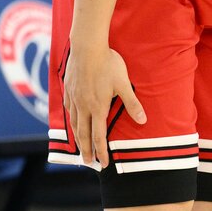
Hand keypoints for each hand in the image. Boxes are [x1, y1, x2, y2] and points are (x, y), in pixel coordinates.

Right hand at [63, 44, 145, 167]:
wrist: (87, 47)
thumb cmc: (108, 64)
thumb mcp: (124, 84)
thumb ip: (132, 104)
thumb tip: (143, 120)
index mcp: (97, 108)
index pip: (98, 136)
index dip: (101, 151)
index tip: (103, 163)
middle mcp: (83, 106)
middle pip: (83, 134)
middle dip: (87, 150)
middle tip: (88, 163)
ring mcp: (74, 98)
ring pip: (74, 123)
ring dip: (78, 138)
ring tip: (80, 147)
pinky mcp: (68, 90)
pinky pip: (69, 110)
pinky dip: (72, 120)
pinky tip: (73, 122)